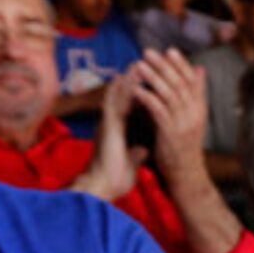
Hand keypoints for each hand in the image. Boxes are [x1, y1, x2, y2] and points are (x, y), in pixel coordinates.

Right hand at [72, 74, 139, 201]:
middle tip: (145, 64)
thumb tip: (143, 150)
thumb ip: (136, 154)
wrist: (102, 188)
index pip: (131, 110)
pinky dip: (121, 92)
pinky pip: (114, 104)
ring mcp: (108, 124)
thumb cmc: (114, 180)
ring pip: (118, 97)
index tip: (151, 83)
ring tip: (138, 64)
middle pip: (124, 98)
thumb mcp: (131, 164)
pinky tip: (127, 78)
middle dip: (134, 82)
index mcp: (119, 132)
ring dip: (128, 80)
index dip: (140, 96)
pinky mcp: (107, 127)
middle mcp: (112, 124)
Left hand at [129, 49, 208, 172]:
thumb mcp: (193, 116)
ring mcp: (184, 123)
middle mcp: (195, 114)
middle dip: (164, 66)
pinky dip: (147, 97)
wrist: (186, 173)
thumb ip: (194, 94)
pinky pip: (158, 110)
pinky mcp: (171, 133)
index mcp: (200, 109)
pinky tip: (136, 88)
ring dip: (153, 77)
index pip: (193, 81)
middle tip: (148, 52)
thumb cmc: (184, 144)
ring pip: (169, 94)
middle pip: (180, 84)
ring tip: (139, 64)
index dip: (182, 65)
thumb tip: (199, 70)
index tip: (169, 50)